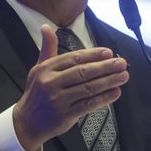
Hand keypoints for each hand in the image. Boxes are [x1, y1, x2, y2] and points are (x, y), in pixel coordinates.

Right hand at [12, 25, 128, 150]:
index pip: (74, 58)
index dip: (93, 54)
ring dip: (109, 81)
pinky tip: (115, 93)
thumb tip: (46, 27)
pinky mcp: (66, 115)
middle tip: (121, 63)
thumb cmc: (37, 93)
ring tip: (123, 76)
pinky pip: (88, 105)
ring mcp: (58, 100)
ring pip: (88, 88)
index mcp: (46, 69)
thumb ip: (48, 48)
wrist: (27, 123)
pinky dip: (103, 99)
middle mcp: (51, 83)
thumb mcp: (38, 68)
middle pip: (83, 72)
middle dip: (105, 67)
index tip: (109, 52)